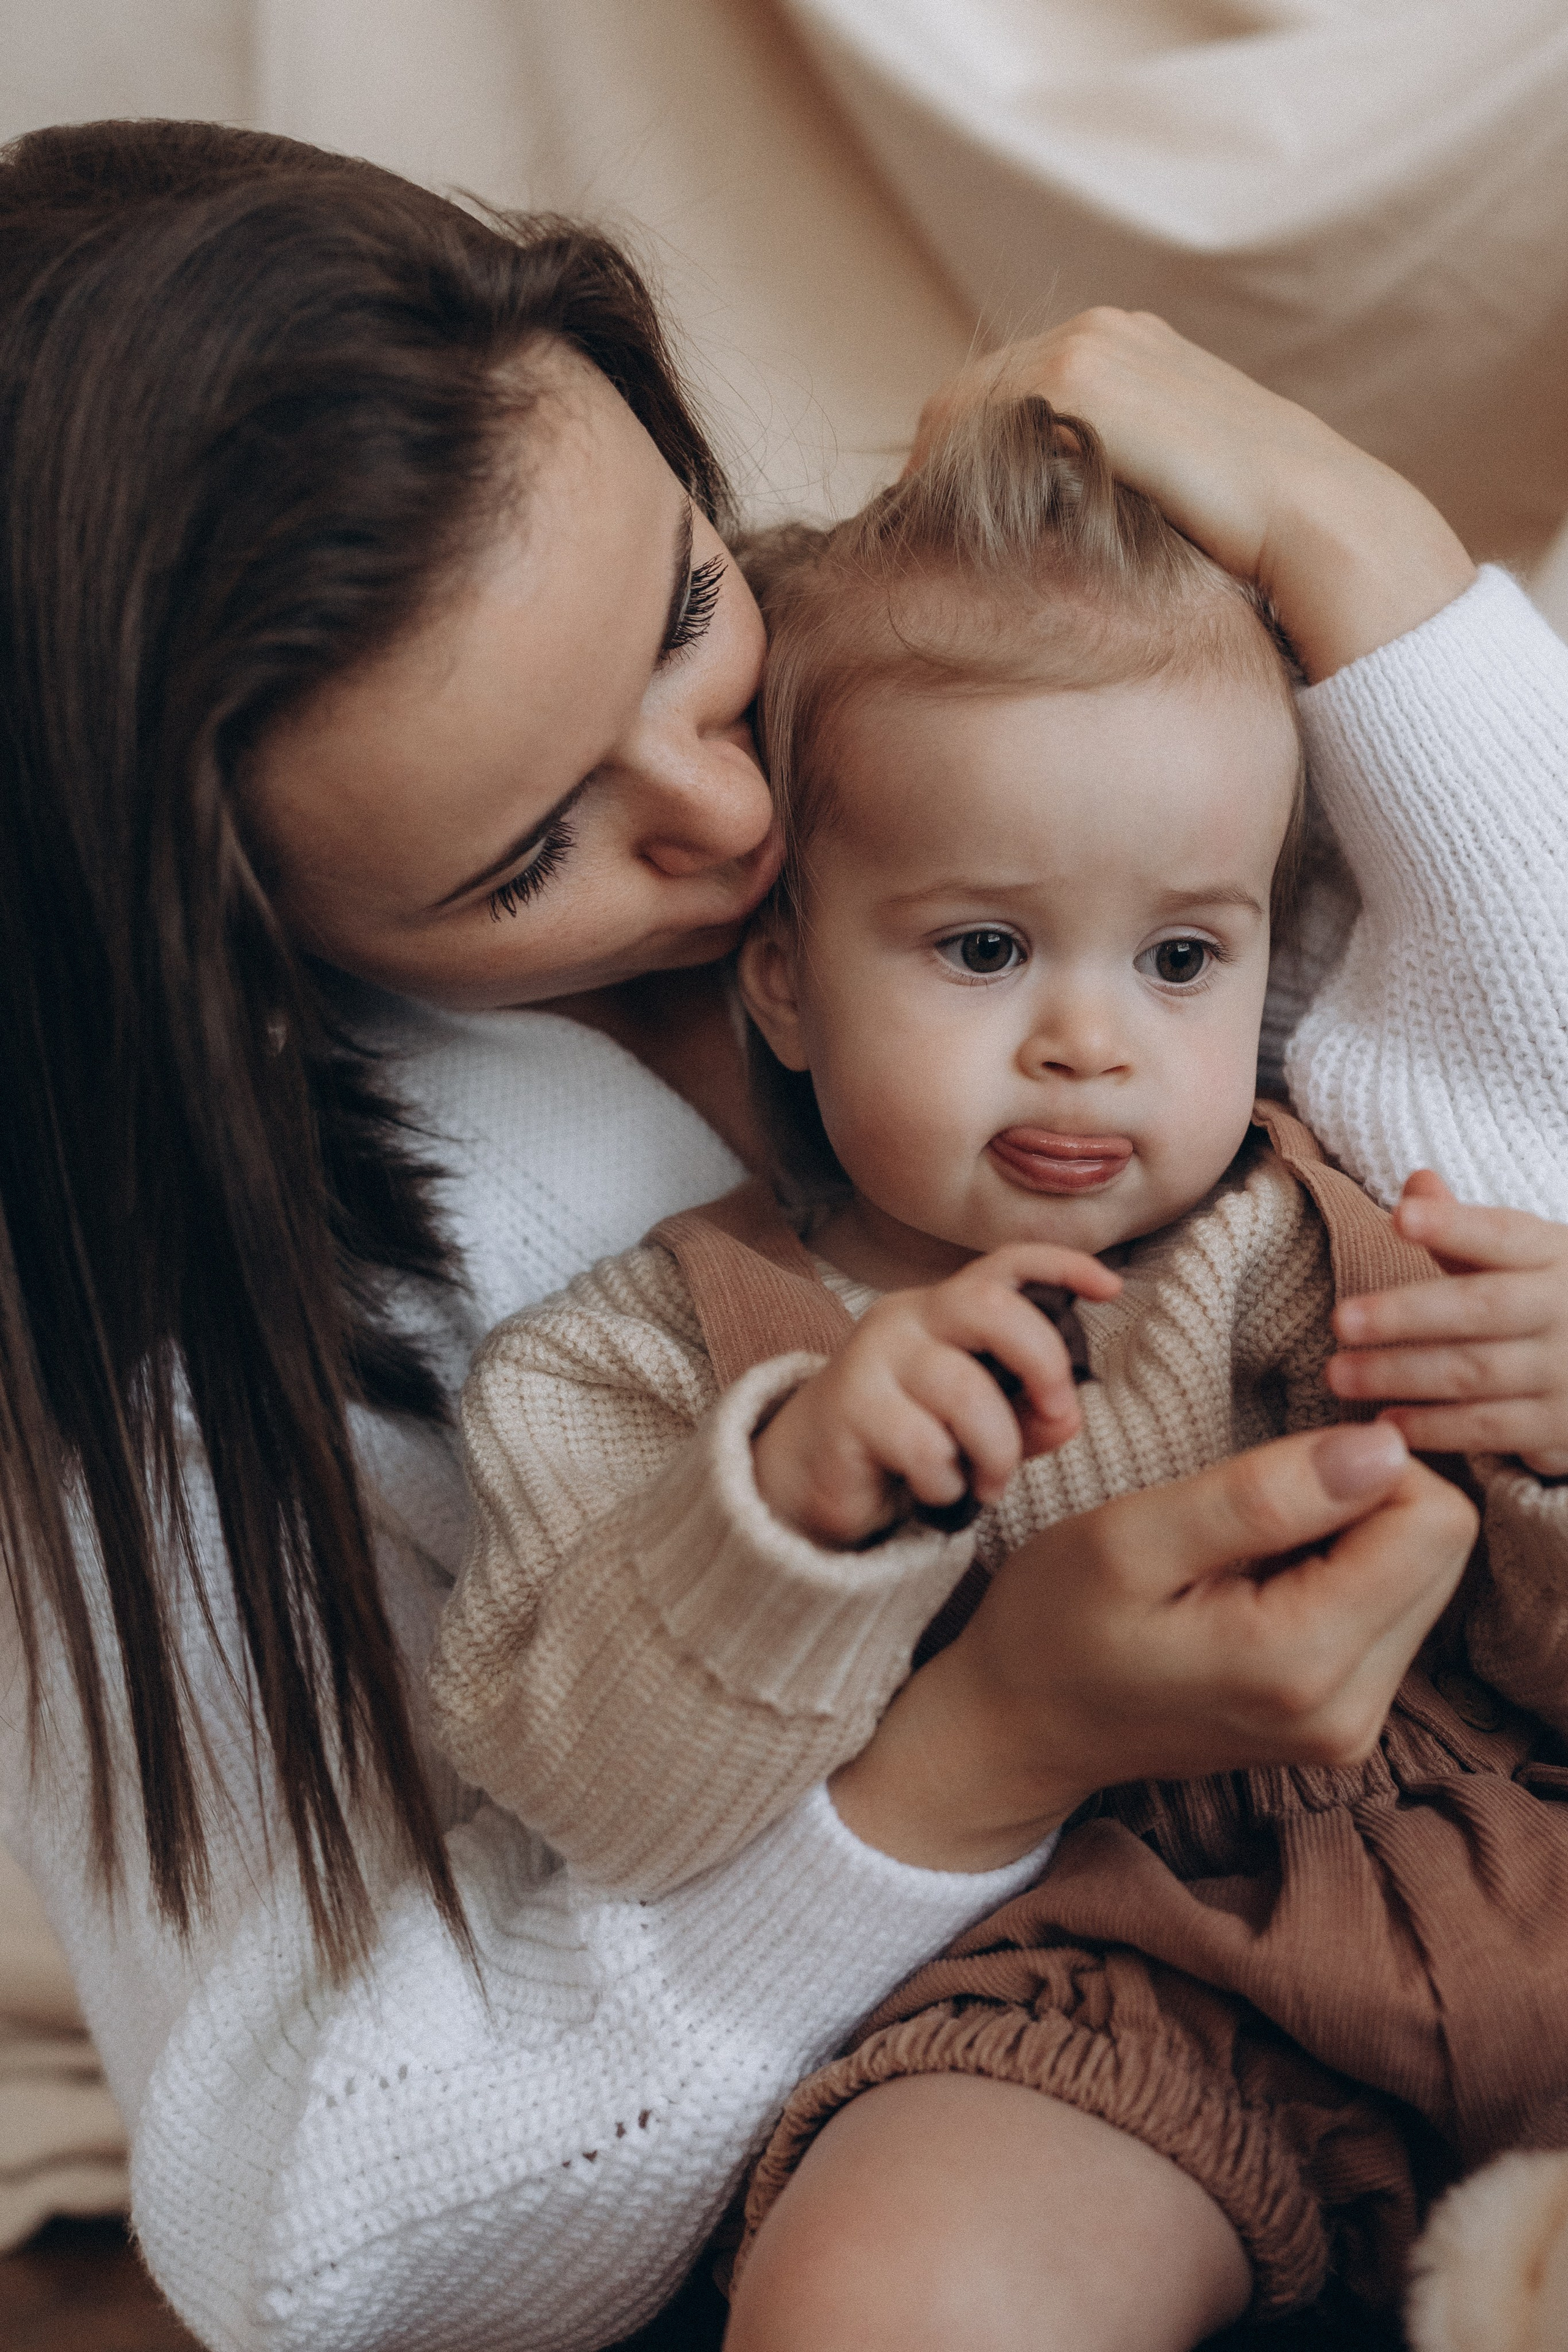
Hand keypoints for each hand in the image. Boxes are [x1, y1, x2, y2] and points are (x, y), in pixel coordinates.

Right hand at [752, 1245, 1121, 1546]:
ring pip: (965, 1391)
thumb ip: (1030, 1417)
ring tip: (989, 1482)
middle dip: (1043, 1364)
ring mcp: (873, 1359)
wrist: (811, 1474)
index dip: (1061, 1266)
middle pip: (991, 1308)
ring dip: (996, 1450)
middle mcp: (908, 1319)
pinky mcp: (849, 1409)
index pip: (1005, 1266)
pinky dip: (946, 1481)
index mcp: (945, 1310)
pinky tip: (935, 1489)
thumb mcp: (983, 1426)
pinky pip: (924, 1446)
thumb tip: (1068, 1418)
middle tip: (1058, 1416)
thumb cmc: (908, 1439)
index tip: (1111, 1287)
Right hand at [830, 1420, 1475, 1869]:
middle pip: (1440, 1548)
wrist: (1020, 1726)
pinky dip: (1335, 1575)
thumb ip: (1260, 1495)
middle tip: (1247, 1511)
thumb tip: (1386, 1446)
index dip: (1360, 1461)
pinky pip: (1390, 1611)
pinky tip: (1255, 1584)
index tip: (1271, 1470)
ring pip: (1422, 1575)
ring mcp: (1351, 1726)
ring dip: (1346, 1537)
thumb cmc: (1055, 1623)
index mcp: (1301, 1661)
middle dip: (1360, 1498)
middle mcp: (1349, 1710)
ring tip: (1243, 1552)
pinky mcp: (1344, 1720)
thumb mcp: (1132, 1537)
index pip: (1432, 1520)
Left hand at [912, 309, 1475, 683]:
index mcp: (1121, 345)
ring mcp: (1090, 348)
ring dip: (934, 482)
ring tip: (920, 555)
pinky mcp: (1083, 383)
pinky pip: (979, 425)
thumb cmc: (1250, 536)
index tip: (934, 535)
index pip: (994, 396)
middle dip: (934, 473)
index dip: (954, 466)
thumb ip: (1104, 481)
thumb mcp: (1166, 491)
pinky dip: (952, 480)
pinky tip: (947, 542)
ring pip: (961, 414)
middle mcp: (1100, 330)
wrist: (1322, 528)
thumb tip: (1033, 530)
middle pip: (963, 400)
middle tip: (912, 551)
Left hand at [1328, 1169, 1567, 1475]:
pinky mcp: (1562, 1429)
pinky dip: (1436, 1428)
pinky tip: (1387, 1423)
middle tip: (1339, 1320)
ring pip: (1476, 1372)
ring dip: (1401, 1375)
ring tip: (1339, 1374)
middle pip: (1481, 1307)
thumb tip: (1418, 1182)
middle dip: (1406, 1314)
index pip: (1504, 1235)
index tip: (1400, 1217)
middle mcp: (1567, 1311)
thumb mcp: (1527, 1259)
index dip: (1453, 1226)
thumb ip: (1465, 1230)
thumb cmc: (1552, 1303)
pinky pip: (1491, 1429)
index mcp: (1556, 1256)